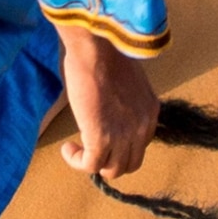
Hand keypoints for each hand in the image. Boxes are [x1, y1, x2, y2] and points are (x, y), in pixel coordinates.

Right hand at [55, 23, 157, 180]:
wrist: (98, 48)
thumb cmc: (106, 54)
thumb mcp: (127, 80)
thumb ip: (125, 99)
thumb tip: (111, 106)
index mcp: (150, 112)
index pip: (140, 144)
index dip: (120, 145)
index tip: (104, 135)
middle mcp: (142, 127)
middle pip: (130, 164)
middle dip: (110, 160)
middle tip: (90, 147)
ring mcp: (123, 135)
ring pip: (112, 170)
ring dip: (93, 162)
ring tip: (77, 148)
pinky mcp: (101, 138)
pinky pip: (91, 165)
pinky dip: (77, 161)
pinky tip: (67, 148)